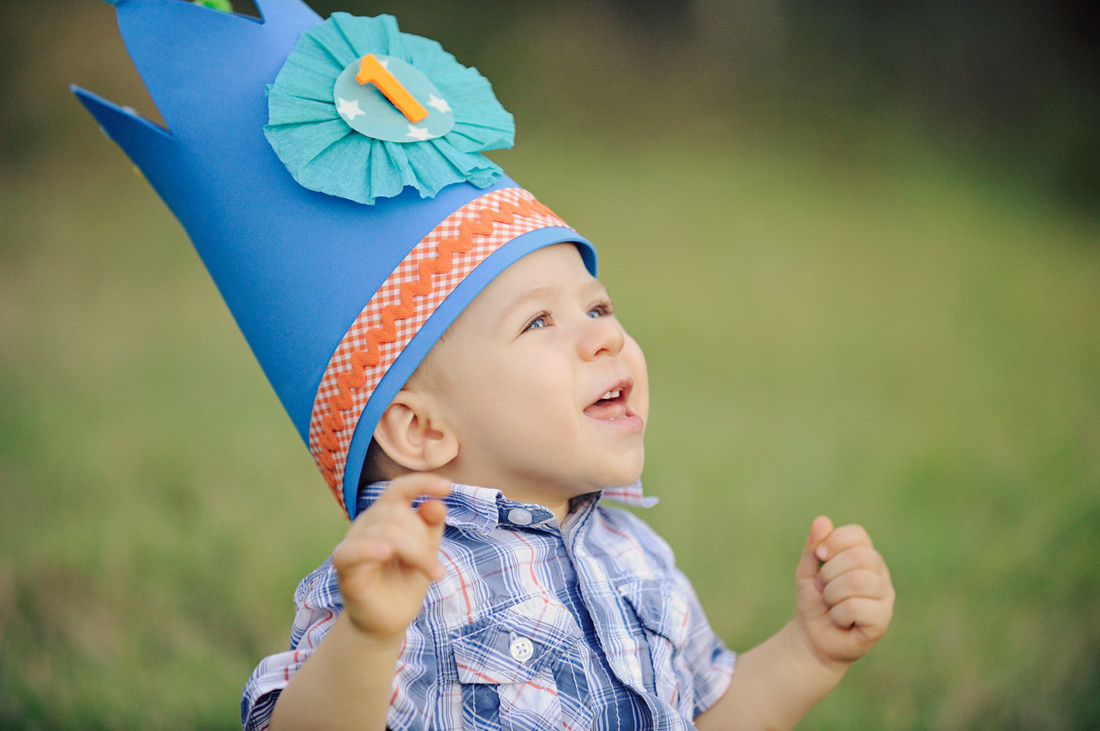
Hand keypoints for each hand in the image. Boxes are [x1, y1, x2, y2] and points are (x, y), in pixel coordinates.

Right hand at [331, 474, 449, 641]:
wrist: (389, 621)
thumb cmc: (406, 582)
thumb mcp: (427, 551)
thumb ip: (431, 526)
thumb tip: (436, 503)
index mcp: (385, 515)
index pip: (400, 488)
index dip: (422, 483)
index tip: (448, 487)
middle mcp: (366, 523)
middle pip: (397, 514)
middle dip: (423, 541)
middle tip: (436, 568)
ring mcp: (354, 543)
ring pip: (387, 531)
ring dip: (417, 553)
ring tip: (433, 574)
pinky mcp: (345, 567)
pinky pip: (352, 550)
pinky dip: (370, 548)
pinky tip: (386, 554)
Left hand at [794, 516, 893, 666]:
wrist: (812, 638)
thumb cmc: (814, 600)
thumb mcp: (807, 570)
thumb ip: (813, 546)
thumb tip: (822, 520)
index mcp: (865, 555)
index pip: (857, 534)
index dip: (833, 542)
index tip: (819, 557)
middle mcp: (880, 573)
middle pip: (858, 557)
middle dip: (829, 573)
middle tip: (823, 588)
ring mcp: (885, 596)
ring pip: (858, 581)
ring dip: (832, 594)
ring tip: (831, 604)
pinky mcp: (883, 620)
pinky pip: (856, 607)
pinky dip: (838, 614)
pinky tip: (841, 620)